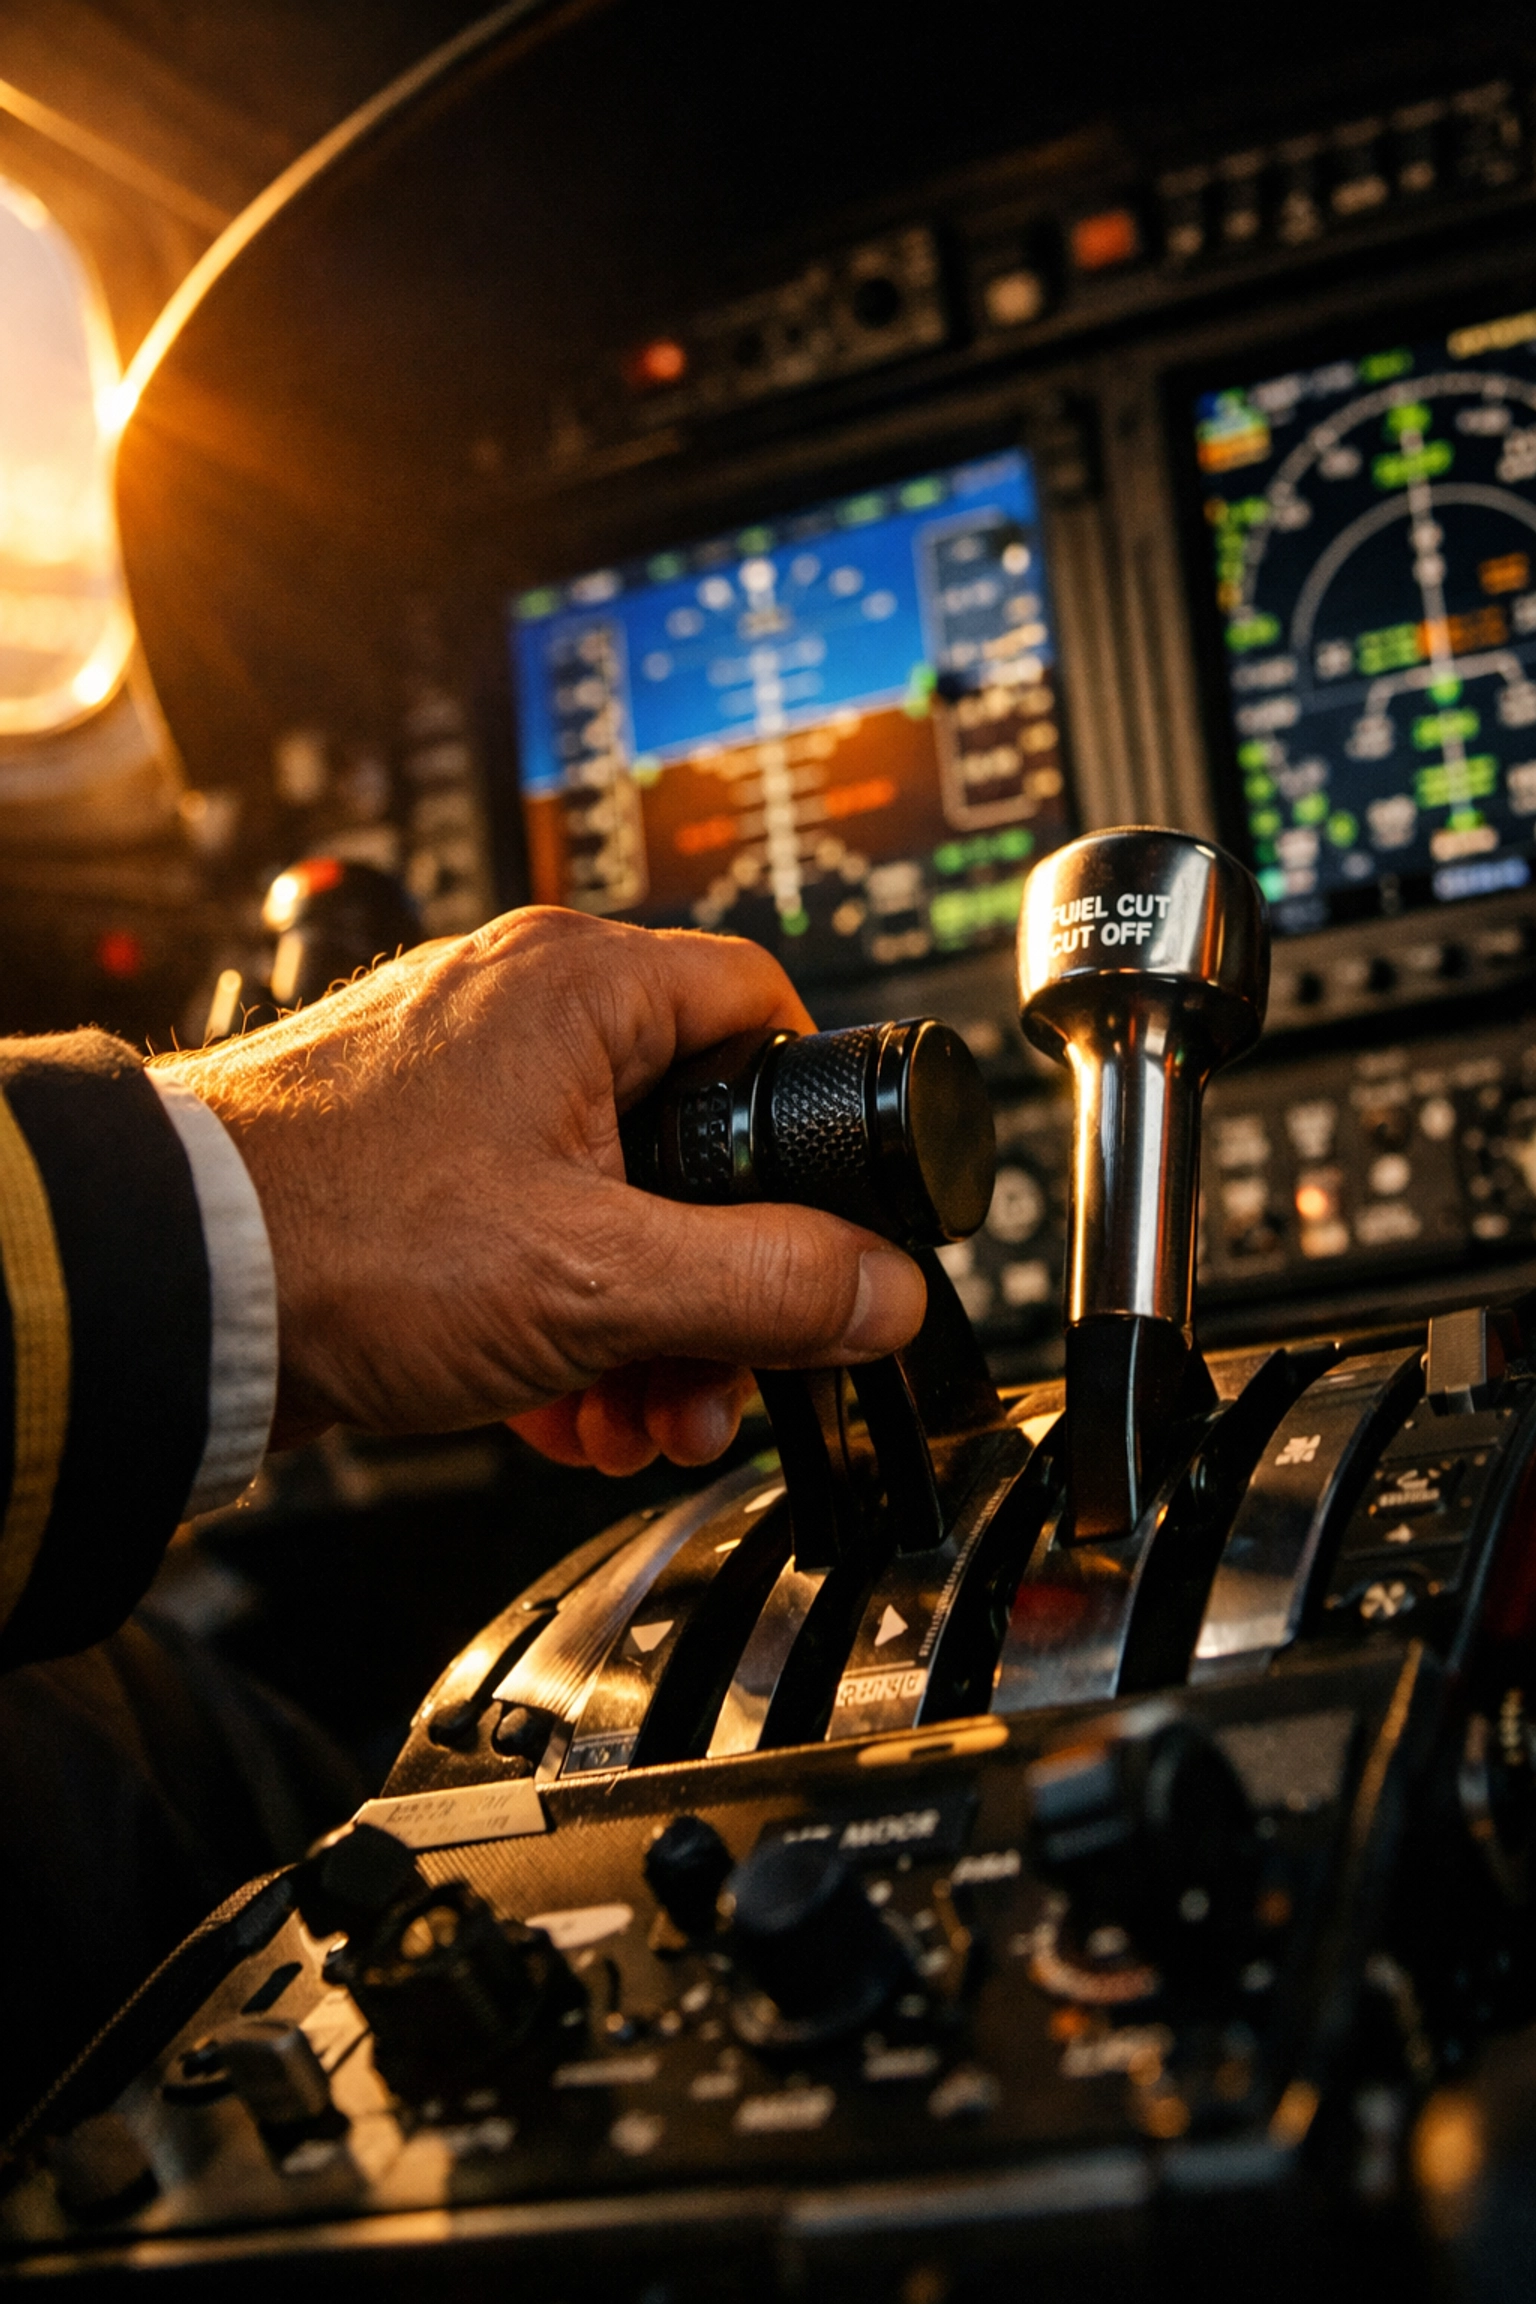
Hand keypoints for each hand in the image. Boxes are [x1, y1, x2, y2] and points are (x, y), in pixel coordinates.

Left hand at [156, 907, 925, 1468]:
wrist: (169, 1290)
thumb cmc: (342, 1235)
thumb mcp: (603, 1277)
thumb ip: (769, 1285)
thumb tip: (886, 1290)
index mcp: (579, 986)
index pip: (761, 1009)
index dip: (811, 1124)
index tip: (830, 1220)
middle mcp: (518, 1016)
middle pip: (689, 1141)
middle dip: (716, 1284)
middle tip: (720, 1372)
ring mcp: (456, 1092)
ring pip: (611, 1205)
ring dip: (643, 1327)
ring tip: (634, 1417)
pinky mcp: (408, 1168)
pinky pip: (531, 1240)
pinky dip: (559, 1325)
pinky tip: (558, 1411)